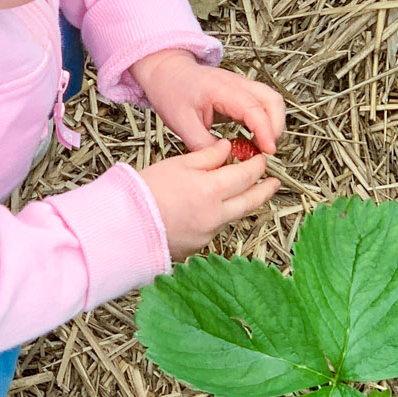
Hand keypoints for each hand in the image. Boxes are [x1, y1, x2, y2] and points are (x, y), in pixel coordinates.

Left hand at [129, 48, 286, 154]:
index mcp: (221, 89)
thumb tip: (225, 163)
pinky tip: (254, 138)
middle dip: (276, 128)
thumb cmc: (171, 92)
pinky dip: (266, 121)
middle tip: (265, 151)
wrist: (167, 72)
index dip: (265, 131)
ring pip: (272, 101)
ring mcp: (242, 84)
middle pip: (272, 101)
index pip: (254, 109)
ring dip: (274, 124)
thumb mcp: (182, 123)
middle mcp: (237, 83)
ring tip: (261, 146)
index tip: (268, 151)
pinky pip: (264, 103)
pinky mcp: (242, 91)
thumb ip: (204, 145)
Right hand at [138, 141, 278, 260]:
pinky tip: (210, 211)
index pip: (246, 175)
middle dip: (264, 190)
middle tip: (273, 182)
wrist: (124, 226)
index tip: (261, 159)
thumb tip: (226, 148)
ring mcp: (207, 234)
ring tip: (245, 194)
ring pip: (233, 216)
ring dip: (241, 204)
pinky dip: (217, 218)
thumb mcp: (176, 164)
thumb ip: (206, 156)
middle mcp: (216, 215)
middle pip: (250, 201)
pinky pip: (214, 230)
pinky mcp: (196, 248)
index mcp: (212, 190)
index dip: (257, 166)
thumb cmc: (144, 192)